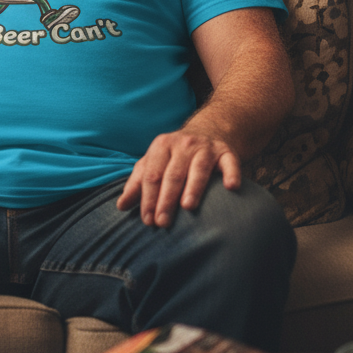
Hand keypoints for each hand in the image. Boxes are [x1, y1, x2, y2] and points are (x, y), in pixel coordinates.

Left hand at [116, 126, 241, 227]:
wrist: (207, 130)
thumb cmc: (175, 155)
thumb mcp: (154, 162)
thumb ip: (138, 183)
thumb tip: (121, 206)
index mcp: (161, 146)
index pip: (152, 175)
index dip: (148, 198)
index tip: (147, 220)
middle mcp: (183, 144)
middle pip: (173, 174)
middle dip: (166, 199)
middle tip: (163, 222)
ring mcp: (205, 147)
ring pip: (198, 168)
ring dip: (193, 187)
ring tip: (188, 207)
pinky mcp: (226, 151)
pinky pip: (230, 162)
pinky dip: (231, 173)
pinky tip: (230, 187)